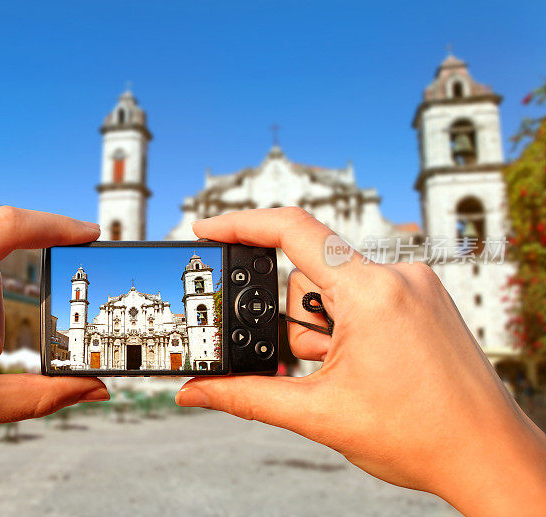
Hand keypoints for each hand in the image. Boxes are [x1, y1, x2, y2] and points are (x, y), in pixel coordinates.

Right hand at [176, 207, 545, 515]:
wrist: (488, 457)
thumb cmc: (419, 436)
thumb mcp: (318, 415)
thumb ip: (246, 396)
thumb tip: (192, 392)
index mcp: (370, 293)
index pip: (292, 230)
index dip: (239, 224)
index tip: (204, 229)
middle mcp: (398, 275)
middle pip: (310, 274)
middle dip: (297, 322)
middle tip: (320, 366)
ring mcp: (417, 284)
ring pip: (337, 287)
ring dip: (324, 328)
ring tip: (352, 373)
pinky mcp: (426, 297)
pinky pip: (366, 293)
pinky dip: (348, 324)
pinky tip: (369, 364)